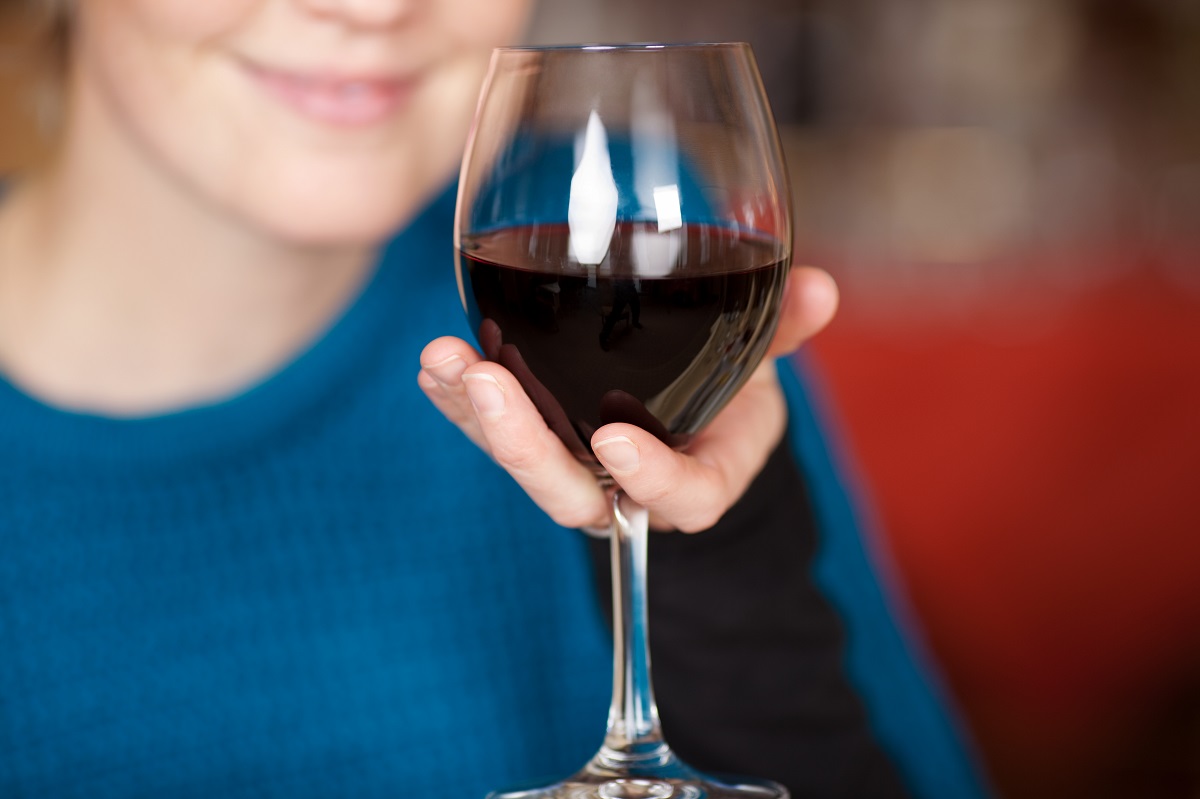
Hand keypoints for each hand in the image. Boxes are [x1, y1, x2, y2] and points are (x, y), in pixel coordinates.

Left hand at [417, 266, 838, 531]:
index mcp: (693, 478)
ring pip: (520, 459)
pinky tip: (435, 360)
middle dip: (525, 446)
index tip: (619, 439)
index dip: (650, 479)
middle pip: (570, 491)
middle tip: (491, 384)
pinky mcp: (533, 433)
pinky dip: (457, 395)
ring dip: (477, 412)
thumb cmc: (724, 390)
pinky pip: (489, 424)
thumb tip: (821, 290)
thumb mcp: (756, 363)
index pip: (677, 499)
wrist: (686, 407)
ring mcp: (572, 462)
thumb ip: (782, 330)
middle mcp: (622, 484)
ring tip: (445, 359)